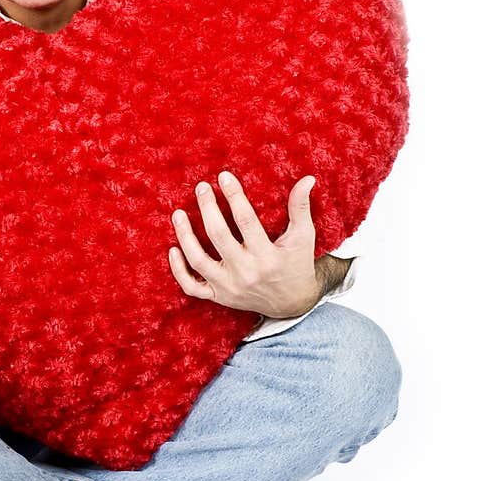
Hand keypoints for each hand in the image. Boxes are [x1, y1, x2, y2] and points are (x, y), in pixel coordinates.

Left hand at [168, 171, 320, 317]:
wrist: (292, 304)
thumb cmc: (296, 264)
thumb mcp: (303, 236)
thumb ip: (300, 207)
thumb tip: (308, 179)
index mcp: (267, 256)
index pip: (246, 221)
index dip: (234, 196)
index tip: (224, 177)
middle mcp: (246, 273)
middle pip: (219, 236)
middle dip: (208, 208)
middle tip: (201, 187)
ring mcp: (229, 287)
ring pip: (199, 261)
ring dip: (185, 236)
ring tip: (178, 213)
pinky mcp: (219, 297)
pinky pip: (191, 287)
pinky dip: (178, 270)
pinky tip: (173, 249)